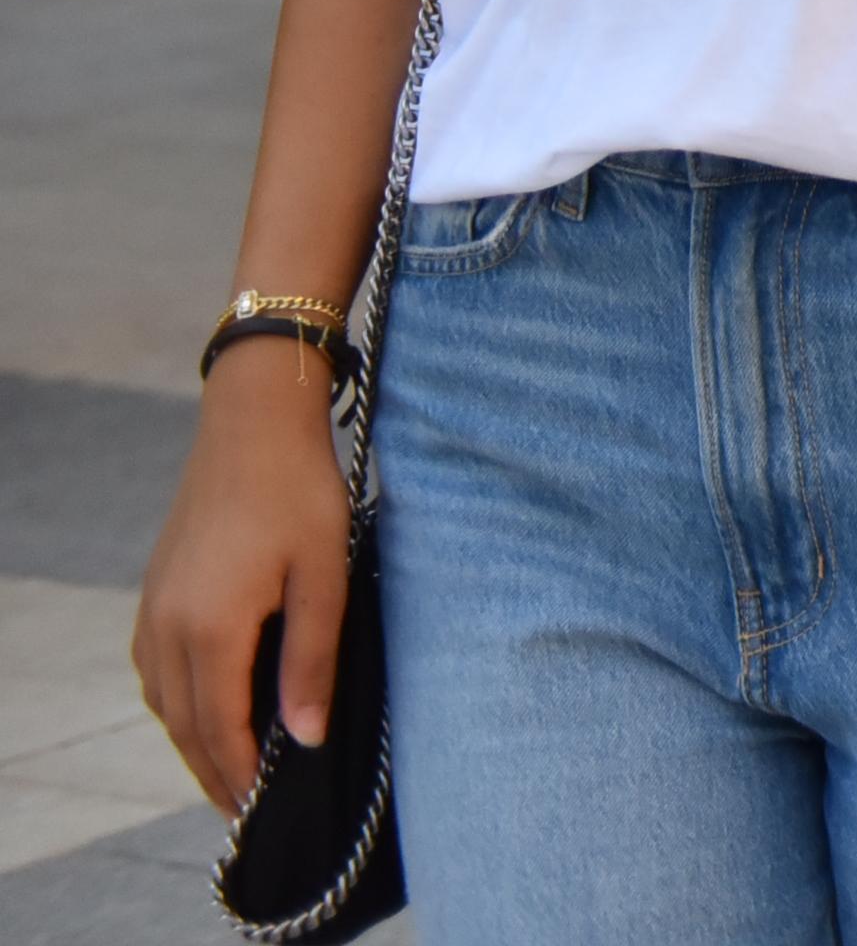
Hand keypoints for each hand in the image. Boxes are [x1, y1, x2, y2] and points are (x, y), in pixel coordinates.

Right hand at [131, 346, 353, 811]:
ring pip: (165, 700)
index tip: (260, 811)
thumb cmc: (301, 492)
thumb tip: (302, 739)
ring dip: (194, 738)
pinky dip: (179, 701)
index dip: (238, 777)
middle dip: (212, 772)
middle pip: (185, 725)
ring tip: (231, 769)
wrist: (252, 423)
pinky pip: (157, 669)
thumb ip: (313, 661)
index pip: (219, 730)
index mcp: (209, 630)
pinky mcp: (155, 592)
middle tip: (244, 810)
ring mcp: (153, 609)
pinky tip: (206, 707)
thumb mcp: (325, 577)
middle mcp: (167, 628)